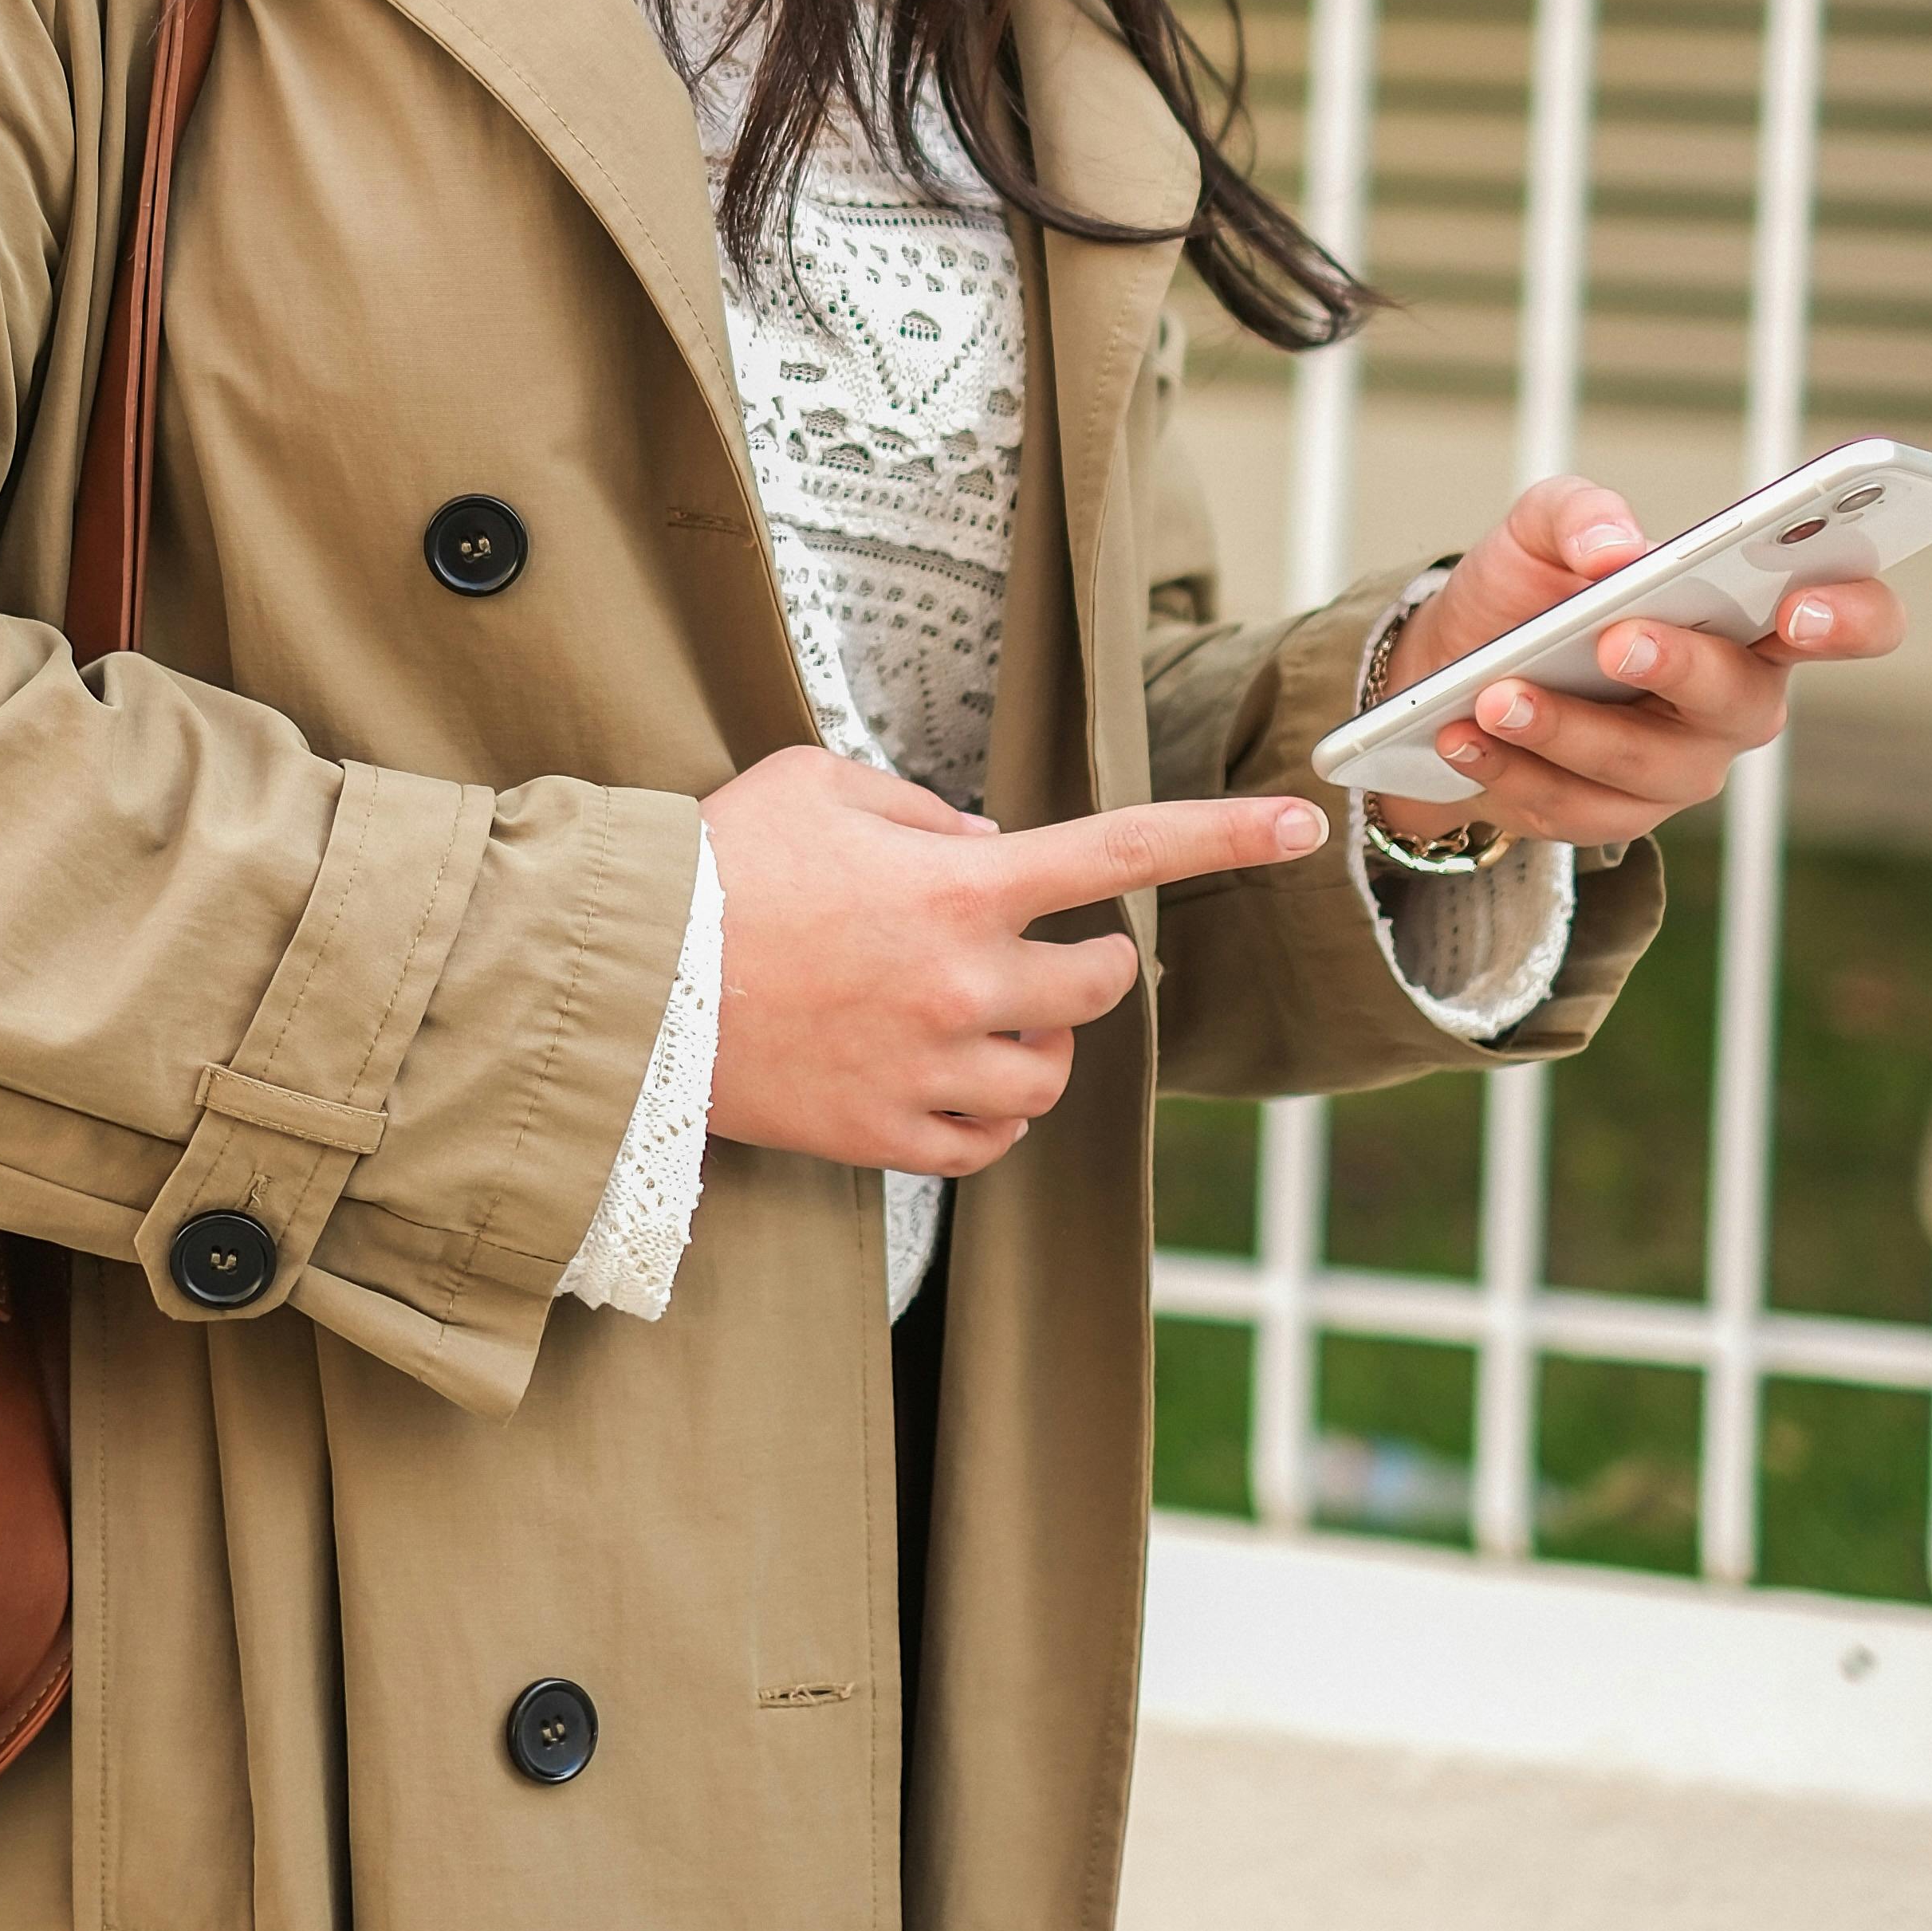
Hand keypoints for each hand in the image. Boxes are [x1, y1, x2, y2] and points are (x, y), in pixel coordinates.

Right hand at [698, 743, 1330, 1175]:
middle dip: (1091, 966)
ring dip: (1036, 1047)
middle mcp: (962, 982)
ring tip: (976, 1020)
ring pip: (1052, 1076)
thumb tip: (985, 845)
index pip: (1119, 852)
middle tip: (1041, 953)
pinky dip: (987, 1117)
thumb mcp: (817, 785)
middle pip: (1101, 987)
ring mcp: (929, 1068)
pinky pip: (989, 1145)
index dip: (1224, 833)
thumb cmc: (716, 866)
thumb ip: (920, 809)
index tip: (1303, 822)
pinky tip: (944, 1082)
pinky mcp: (888, 1136)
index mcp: (957, 885)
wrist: (627, 980)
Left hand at [1378, 471, 1905, 853]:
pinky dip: (1512, 766)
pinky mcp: (1616, 815)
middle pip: (1745, 703)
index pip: (1852, 617)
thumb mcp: (1540, 528)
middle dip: (1681, 668)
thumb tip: (1614, 546)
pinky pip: (1576, 808)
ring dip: (1567, 728)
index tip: (1801, 605)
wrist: (1450, 664)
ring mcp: (1682, 767)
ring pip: (1649, 765)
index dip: (1851, 616)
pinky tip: (1461, 733)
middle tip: (1616, 640)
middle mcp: (1735, 698)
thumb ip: (1578, 512)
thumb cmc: (1530, 588)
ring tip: (1494, 694)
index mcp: (1752, 615)